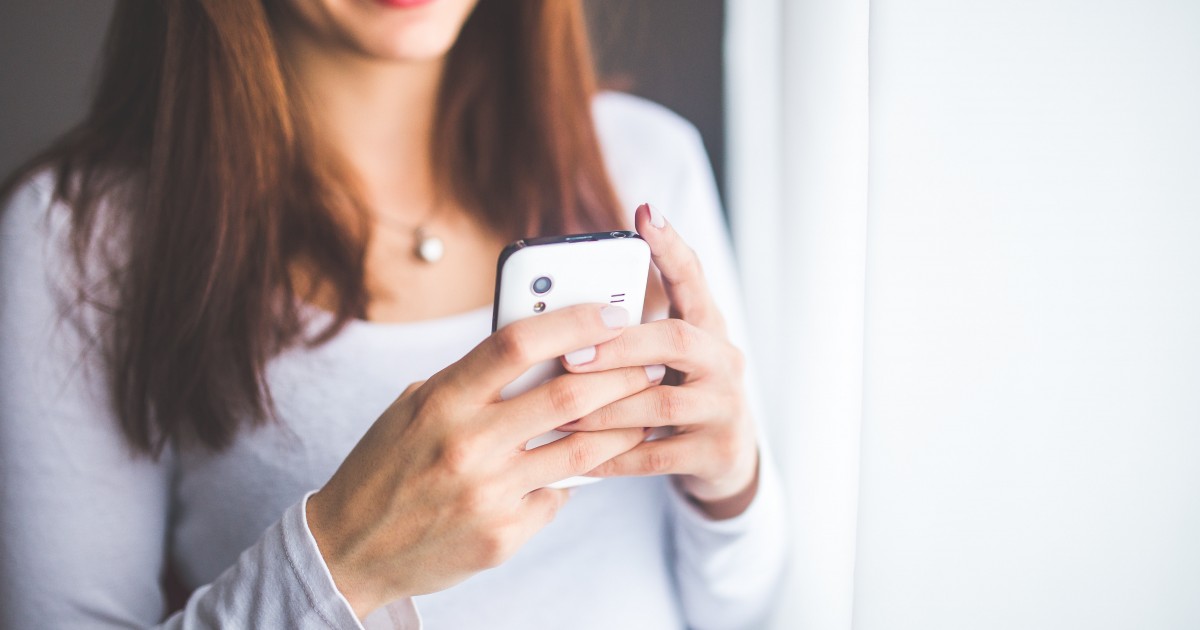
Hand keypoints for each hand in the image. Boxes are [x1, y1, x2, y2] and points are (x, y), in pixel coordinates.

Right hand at [306, 304, 652, 617]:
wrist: (350, 550)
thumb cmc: (386, 466)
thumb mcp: (414, 408)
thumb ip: (472, 381)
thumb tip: (542, 350)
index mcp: (441, 400)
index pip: (517, 343)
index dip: (573, 321)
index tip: (612, 312)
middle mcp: (467, 444)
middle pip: (568, 394)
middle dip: (622, 373)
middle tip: (650, 361)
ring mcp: (488, 493)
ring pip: (581, 451)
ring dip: (623, 426)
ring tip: (644, 410)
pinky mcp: (503, 535)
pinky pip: (558, 496)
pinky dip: (575, 478)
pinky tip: (590, 466)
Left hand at [559, 203, 760, 519]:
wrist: (726, 458)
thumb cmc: (678, 393)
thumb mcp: (665, 358)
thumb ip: (630, 333)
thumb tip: (559, 312)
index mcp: (708, 327)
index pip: (693, 278)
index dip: (671, 247)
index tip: (645, 214)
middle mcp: (725, 360)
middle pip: (677, 340)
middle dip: (620, 347)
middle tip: (570, 355)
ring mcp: (725, 407)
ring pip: (662, 404)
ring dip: (606, 408)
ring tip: (561, 411)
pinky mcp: (716, 451)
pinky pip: (657, 455)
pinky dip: (614, 456)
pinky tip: (579, 459)